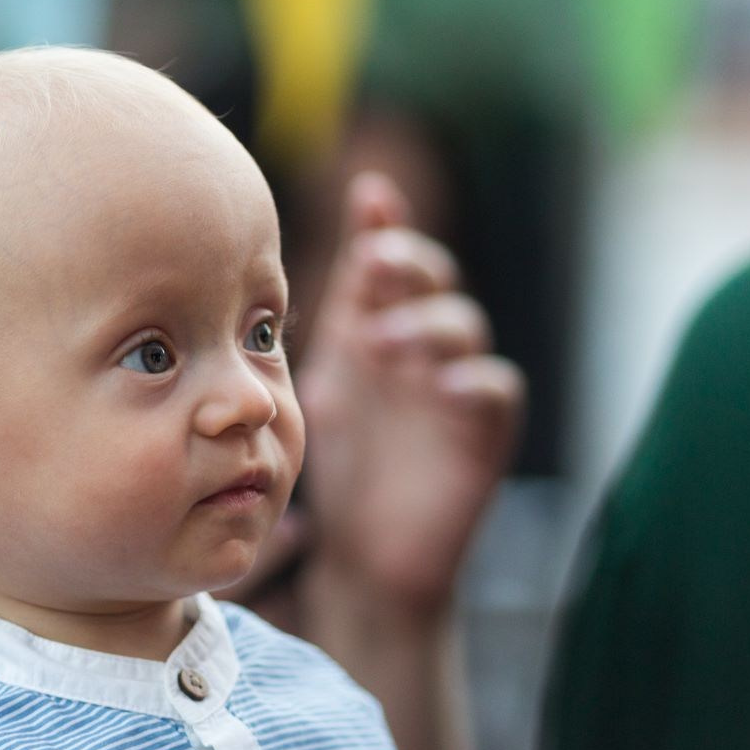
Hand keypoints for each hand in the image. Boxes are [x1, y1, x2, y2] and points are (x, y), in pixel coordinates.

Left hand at [297, 172, 523, 615]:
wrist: (366, 554)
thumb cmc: (338, 464)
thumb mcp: (312, 387)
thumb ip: (298, 340)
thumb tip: (253, 279)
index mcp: (375, 323)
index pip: (386, 258)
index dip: (383, 223)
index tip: (367, 195)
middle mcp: (420, 342)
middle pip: (432, 277)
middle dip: (406, 262)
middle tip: (373, 264)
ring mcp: (455, 381)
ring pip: (463, 324)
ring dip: (425, 322)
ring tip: (382, 341)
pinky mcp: (483, 430)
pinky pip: (496, 388)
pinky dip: (472, 380)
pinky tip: (442, 386)